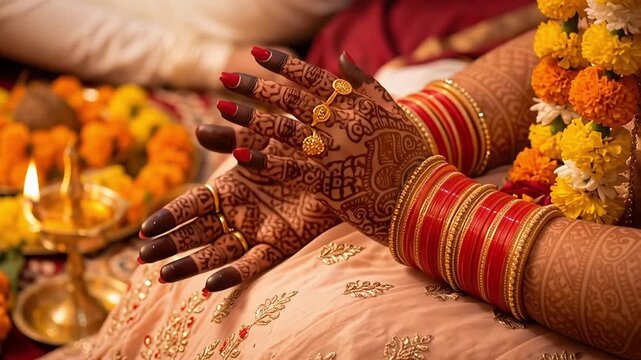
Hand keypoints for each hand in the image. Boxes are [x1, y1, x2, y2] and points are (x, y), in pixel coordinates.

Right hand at [138, 127, 338, 291]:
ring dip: (191, 263)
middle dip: (171, 244)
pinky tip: (211, 284)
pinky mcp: (280, 245)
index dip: (170, 216)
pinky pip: (254, 263)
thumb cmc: (298, 150)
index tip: (146, 228)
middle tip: (143, 258)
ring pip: (218, 252)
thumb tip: (198, 131)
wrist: (337, 165)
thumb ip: (234, 139)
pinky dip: (233, 274)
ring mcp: (257, 231)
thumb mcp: (263, 141)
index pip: (193, 205)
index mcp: (230, 189)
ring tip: (163, 275)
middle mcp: (239, 213)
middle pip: (198, 232)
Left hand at [217, 48, 430, 241]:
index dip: (282, 63)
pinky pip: (289, 168)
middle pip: (290, 99)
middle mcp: (342, 122)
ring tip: (220, 108)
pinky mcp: (328, 181)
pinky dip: (264, 160)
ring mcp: (334, 151)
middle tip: (226, 78)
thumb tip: (341, 56)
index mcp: (357, 103)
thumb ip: (365, 83)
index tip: (256, 53)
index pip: (313, 77)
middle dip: (256, 86)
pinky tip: (239, 154)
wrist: (424, 197)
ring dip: (250, 118)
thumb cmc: (411, 154)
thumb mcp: (393, 110)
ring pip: (284, 129)